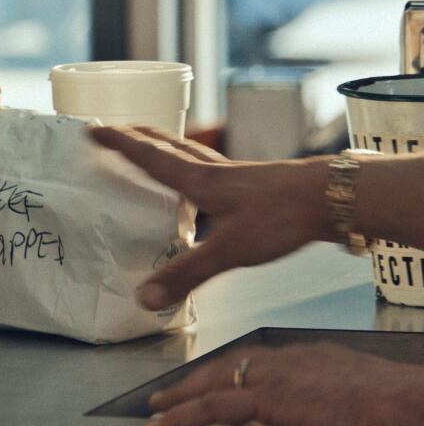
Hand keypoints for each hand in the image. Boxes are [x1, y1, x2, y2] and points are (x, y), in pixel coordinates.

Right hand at [89, 126, 332, 309]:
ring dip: (165, 145)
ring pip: (190, 153)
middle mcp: (213, 172)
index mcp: (198, 182)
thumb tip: (145, 296)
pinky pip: (212, 167)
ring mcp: (235, 175)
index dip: (119, 143)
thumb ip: (186, 274)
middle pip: (167, 145)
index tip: (93, 129)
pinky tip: (204, 182)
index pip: (148, 156)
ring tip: (152, 146)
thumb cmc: (282, 217)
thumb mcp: (229, 251)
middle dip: (137, 136)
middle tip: (115, 129)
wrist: (333, 199)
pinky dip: (194, 165)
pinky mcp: (254, 184)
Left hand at [143, 344, 423, 425]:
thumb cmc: (387, 401)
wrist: (396, 401)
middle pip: (224, 366)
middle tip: (167, 394)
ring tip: (155, 412)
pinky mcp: (262, 398)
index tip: (211, 380)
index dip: (228, 371)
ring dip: (178, 399)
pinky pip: (209, 408)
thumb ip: (325, 391)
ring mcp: (269, 376)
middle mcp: (281, 359)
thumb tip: (318, 404)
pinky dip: (180, 417)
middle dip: (194, 381)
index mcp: (303, 356)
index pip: (254, 361)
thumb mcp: (352, 388)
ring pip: (209, 384)